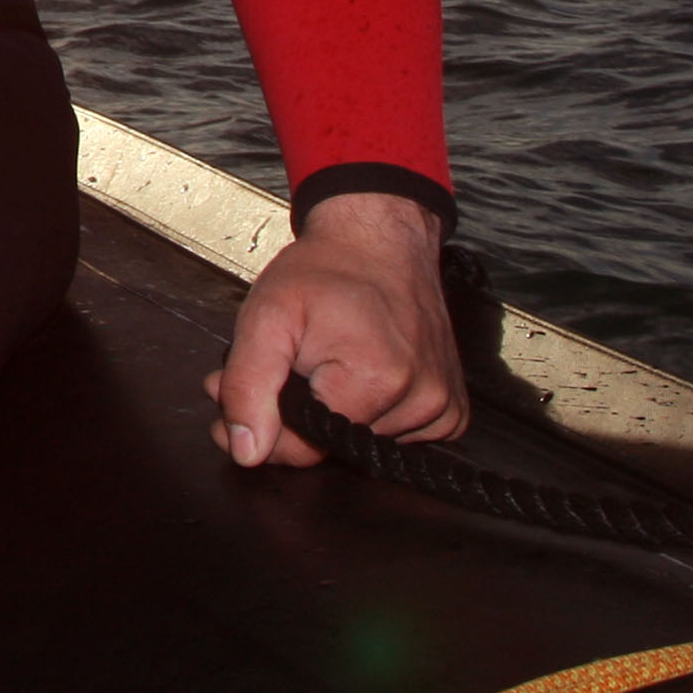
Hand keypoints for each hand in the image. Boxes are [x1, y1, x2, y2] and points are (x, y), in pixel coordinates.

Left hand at [206, 189, 469, 467]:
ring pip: (362, 441)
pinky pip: (400, 437)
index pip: (305, 449)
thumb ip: (248, 386)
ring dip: (331, 412)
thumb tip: (248, 452)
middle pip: (333, 445)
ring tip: (320, 363)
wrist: (380, 240)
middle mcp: (421, 400)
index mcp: (376, 381)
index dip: (264, 426)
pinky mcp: (452, 409)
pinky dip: (371, 414)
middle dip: (292, 415)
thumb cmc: (326, 271)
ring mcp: (443, 407)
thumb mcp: (266, 317)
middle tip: (278, 366)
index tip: (240, 393)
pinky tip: (359, 376)